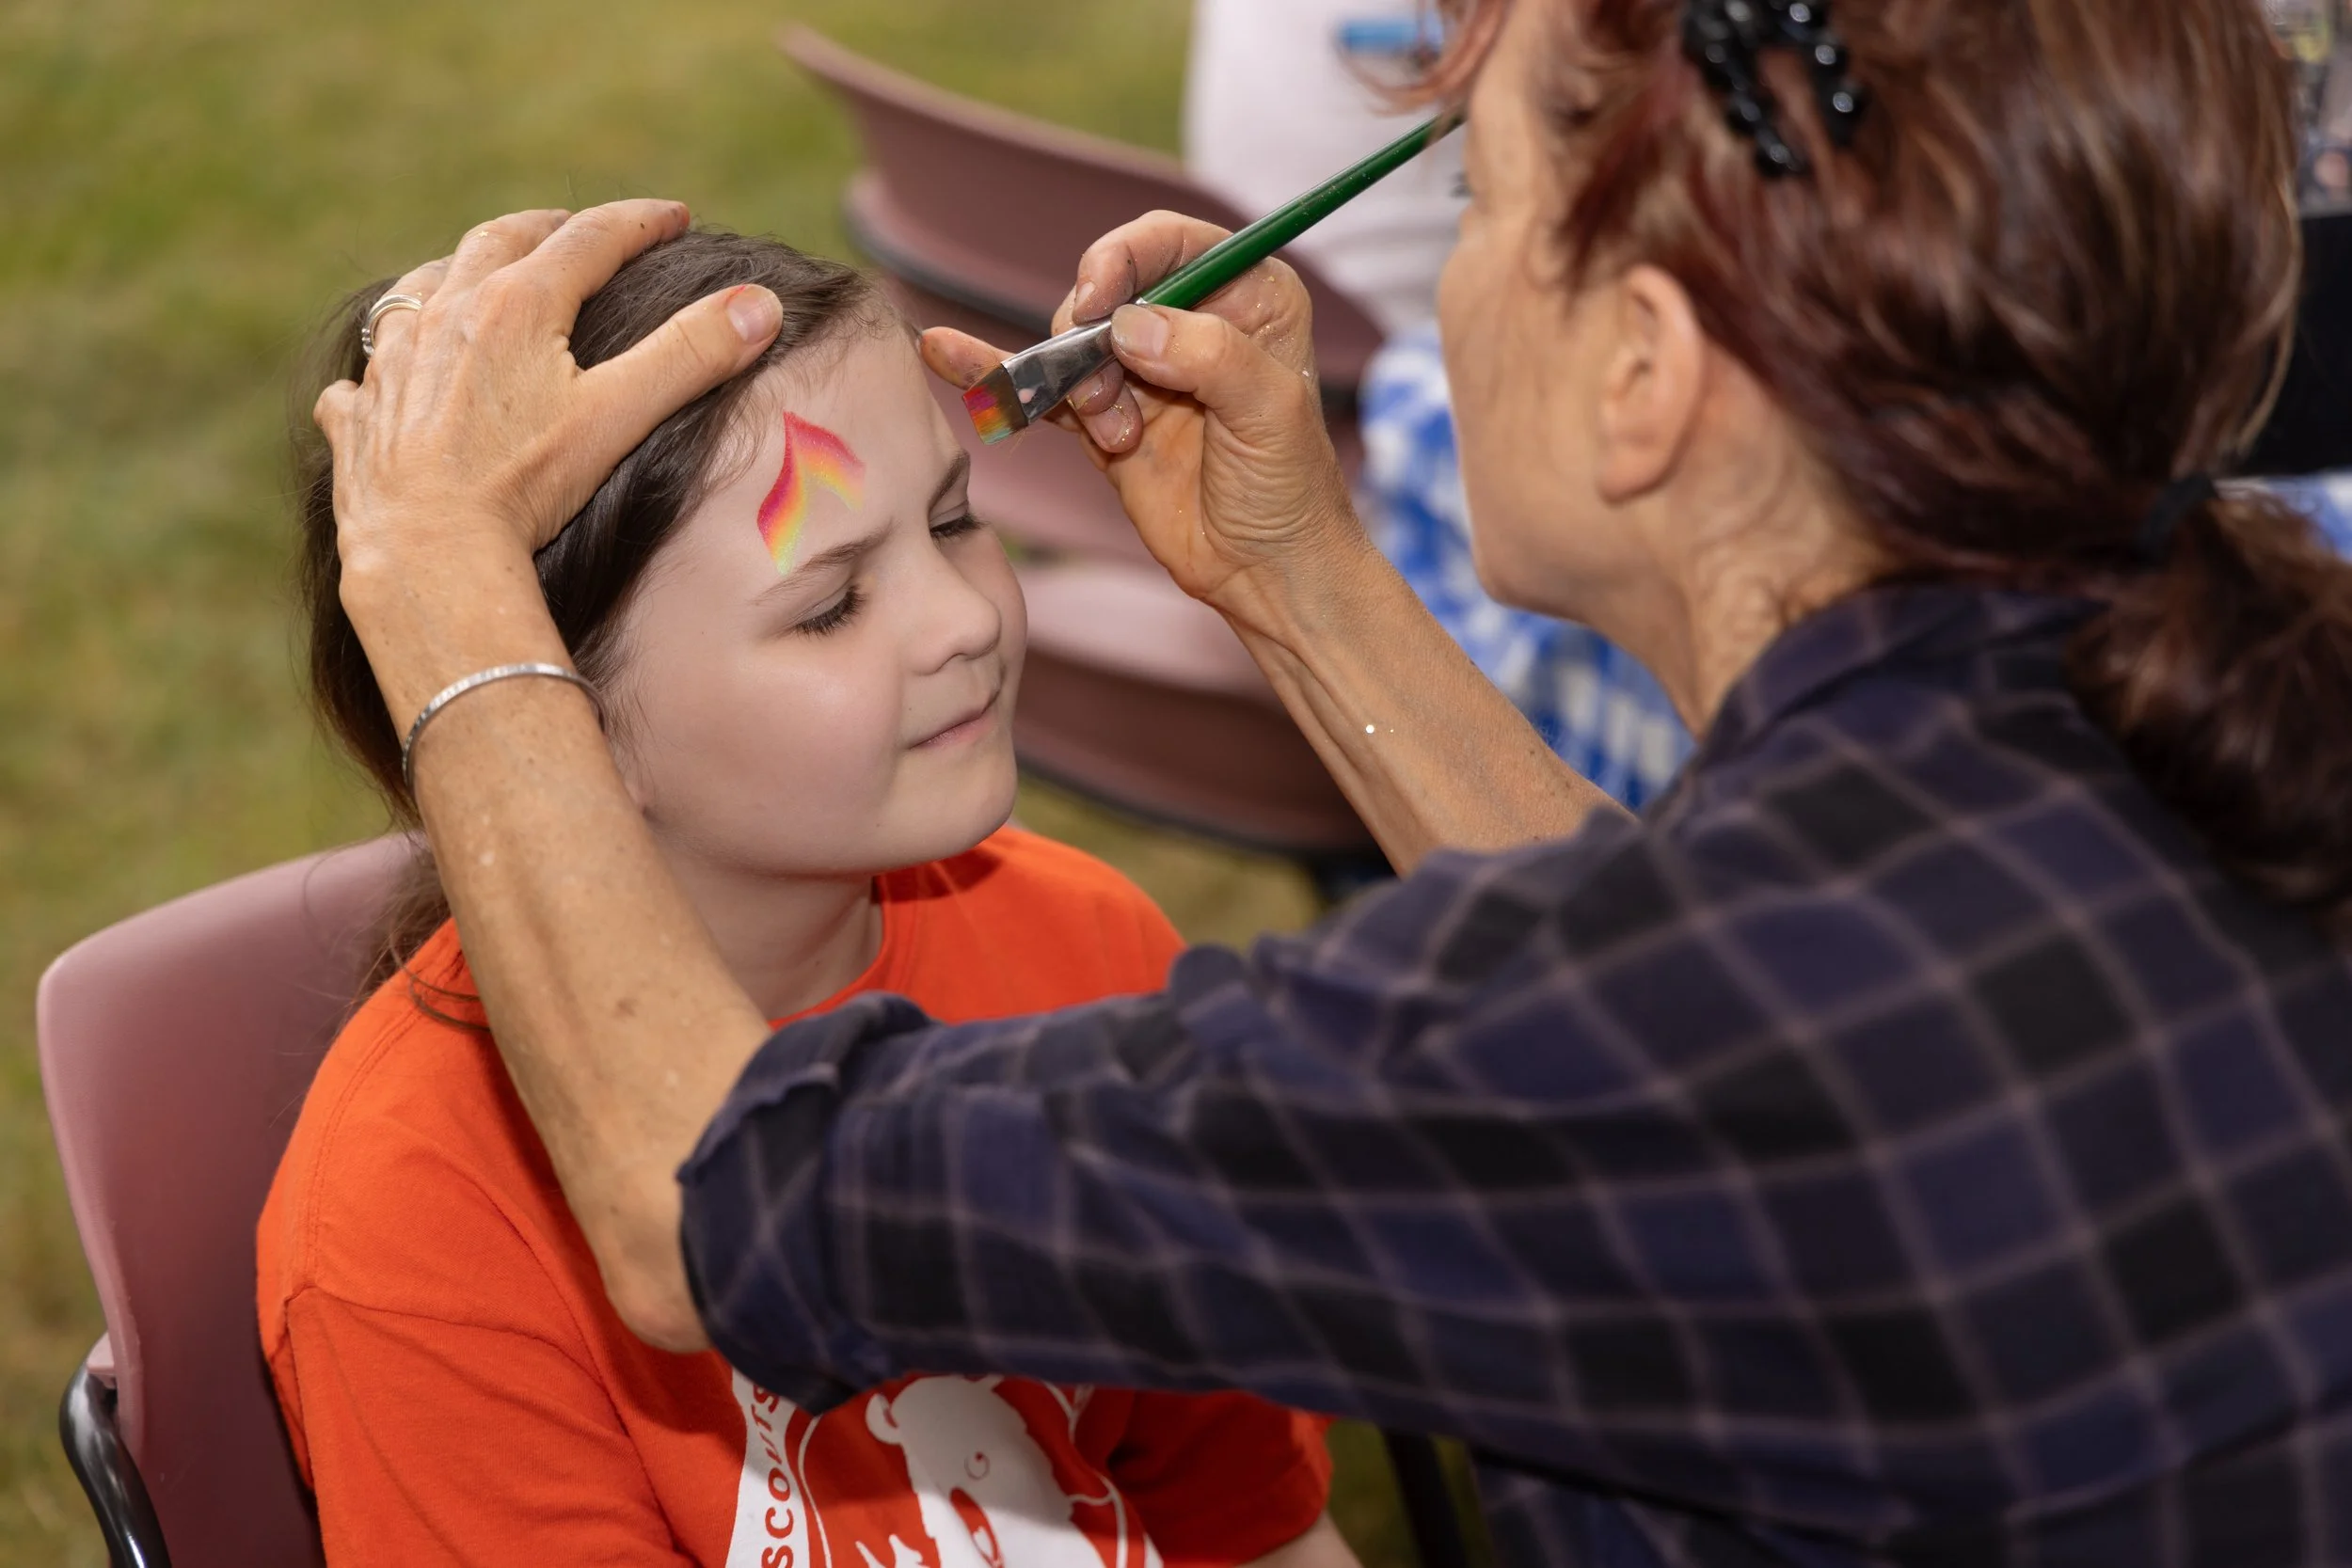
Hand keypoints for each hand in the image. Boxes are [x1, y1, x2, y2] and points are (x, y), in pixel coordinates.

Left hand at [315, 200, 782, 601]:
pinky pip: (363, 378)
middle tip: (575, 229)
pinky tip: (383, 381)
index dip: (639, 223)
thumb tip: (762, 304)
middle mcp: (446, 315)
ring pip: (418, 291)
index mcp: (517, 305)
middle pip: (496, 243)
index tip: (676, 216)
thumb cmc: (524, 485)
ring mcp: (392, 365)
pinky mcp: (358, 420)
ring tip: (472, 277)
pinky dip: (381, 368)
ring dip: (453, 274)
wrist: (427, 553)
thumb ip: (693, 354)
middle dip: (544, 230)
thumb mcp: (620, 415)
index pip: (590, 240)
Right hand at [920, 211, 1367, 635]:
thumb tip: (1129, 326)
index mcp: (1248, 295)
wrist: (1265, 573)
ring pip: (1071, 341)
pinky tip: (943, 350)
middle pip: (1107, 288)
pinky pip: (1039, 384)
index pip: (1169, 242)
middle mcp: (1190, 320)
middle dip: (1094, 340)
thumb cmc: (1290, 490)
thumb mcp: (1270, 412)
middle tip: (1112, 403)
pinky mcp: (1102, 417)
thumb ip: (1210, 355)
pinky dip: (995, 373)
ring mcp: (1140, 369)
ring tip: (1117, 437)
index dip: (1123, 259)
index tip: (1097, 300)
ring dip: (1074, 385)